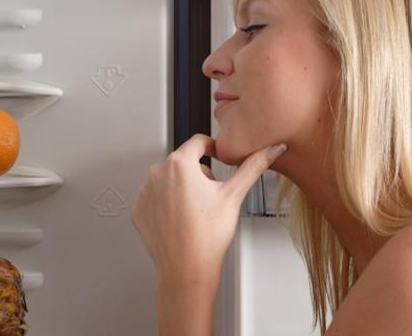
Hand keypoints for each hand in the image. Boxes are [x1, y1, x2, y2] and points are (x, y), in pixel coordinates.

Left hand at [131, 134, 286, 286]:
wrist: (187, 269)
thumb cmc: (208, 235)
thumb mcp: (234, 195)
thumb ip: (253, 166)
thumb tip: (272, 150)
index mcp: (180, 164)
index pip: (199, 142)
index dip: (213, 148)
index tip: (219, 158)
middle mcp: (157, 173)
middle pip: (184, 162)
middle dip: (199, 174)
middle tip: (212, 196)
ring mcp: (145, 192)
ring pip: (169, 180)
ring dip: (182, 188)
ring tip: (196, 211)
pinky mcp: (139, 209)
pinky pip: (156, 198)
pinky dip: (167, 204)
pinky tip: (181, 219)